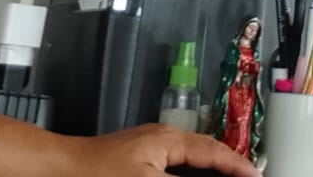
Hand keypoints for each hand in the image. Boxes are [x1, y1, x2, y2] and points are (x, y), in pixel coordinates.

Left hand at [59, 124, 259, 176]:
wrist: (57, 172)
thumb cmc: (94, 173)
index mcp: (168, 139)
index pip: (215, 152)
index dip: (238, 166)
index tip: (256, 176)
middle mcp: (159, 142)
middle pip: (204, 154)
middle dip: (225, 168)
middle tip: (245, 176)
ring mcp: (145, 153)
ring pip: (187, 162)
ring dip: (206, 171)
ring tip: (224, 176)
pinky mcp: (132, 165)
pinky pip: (170, 169)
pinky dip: (185, 175)